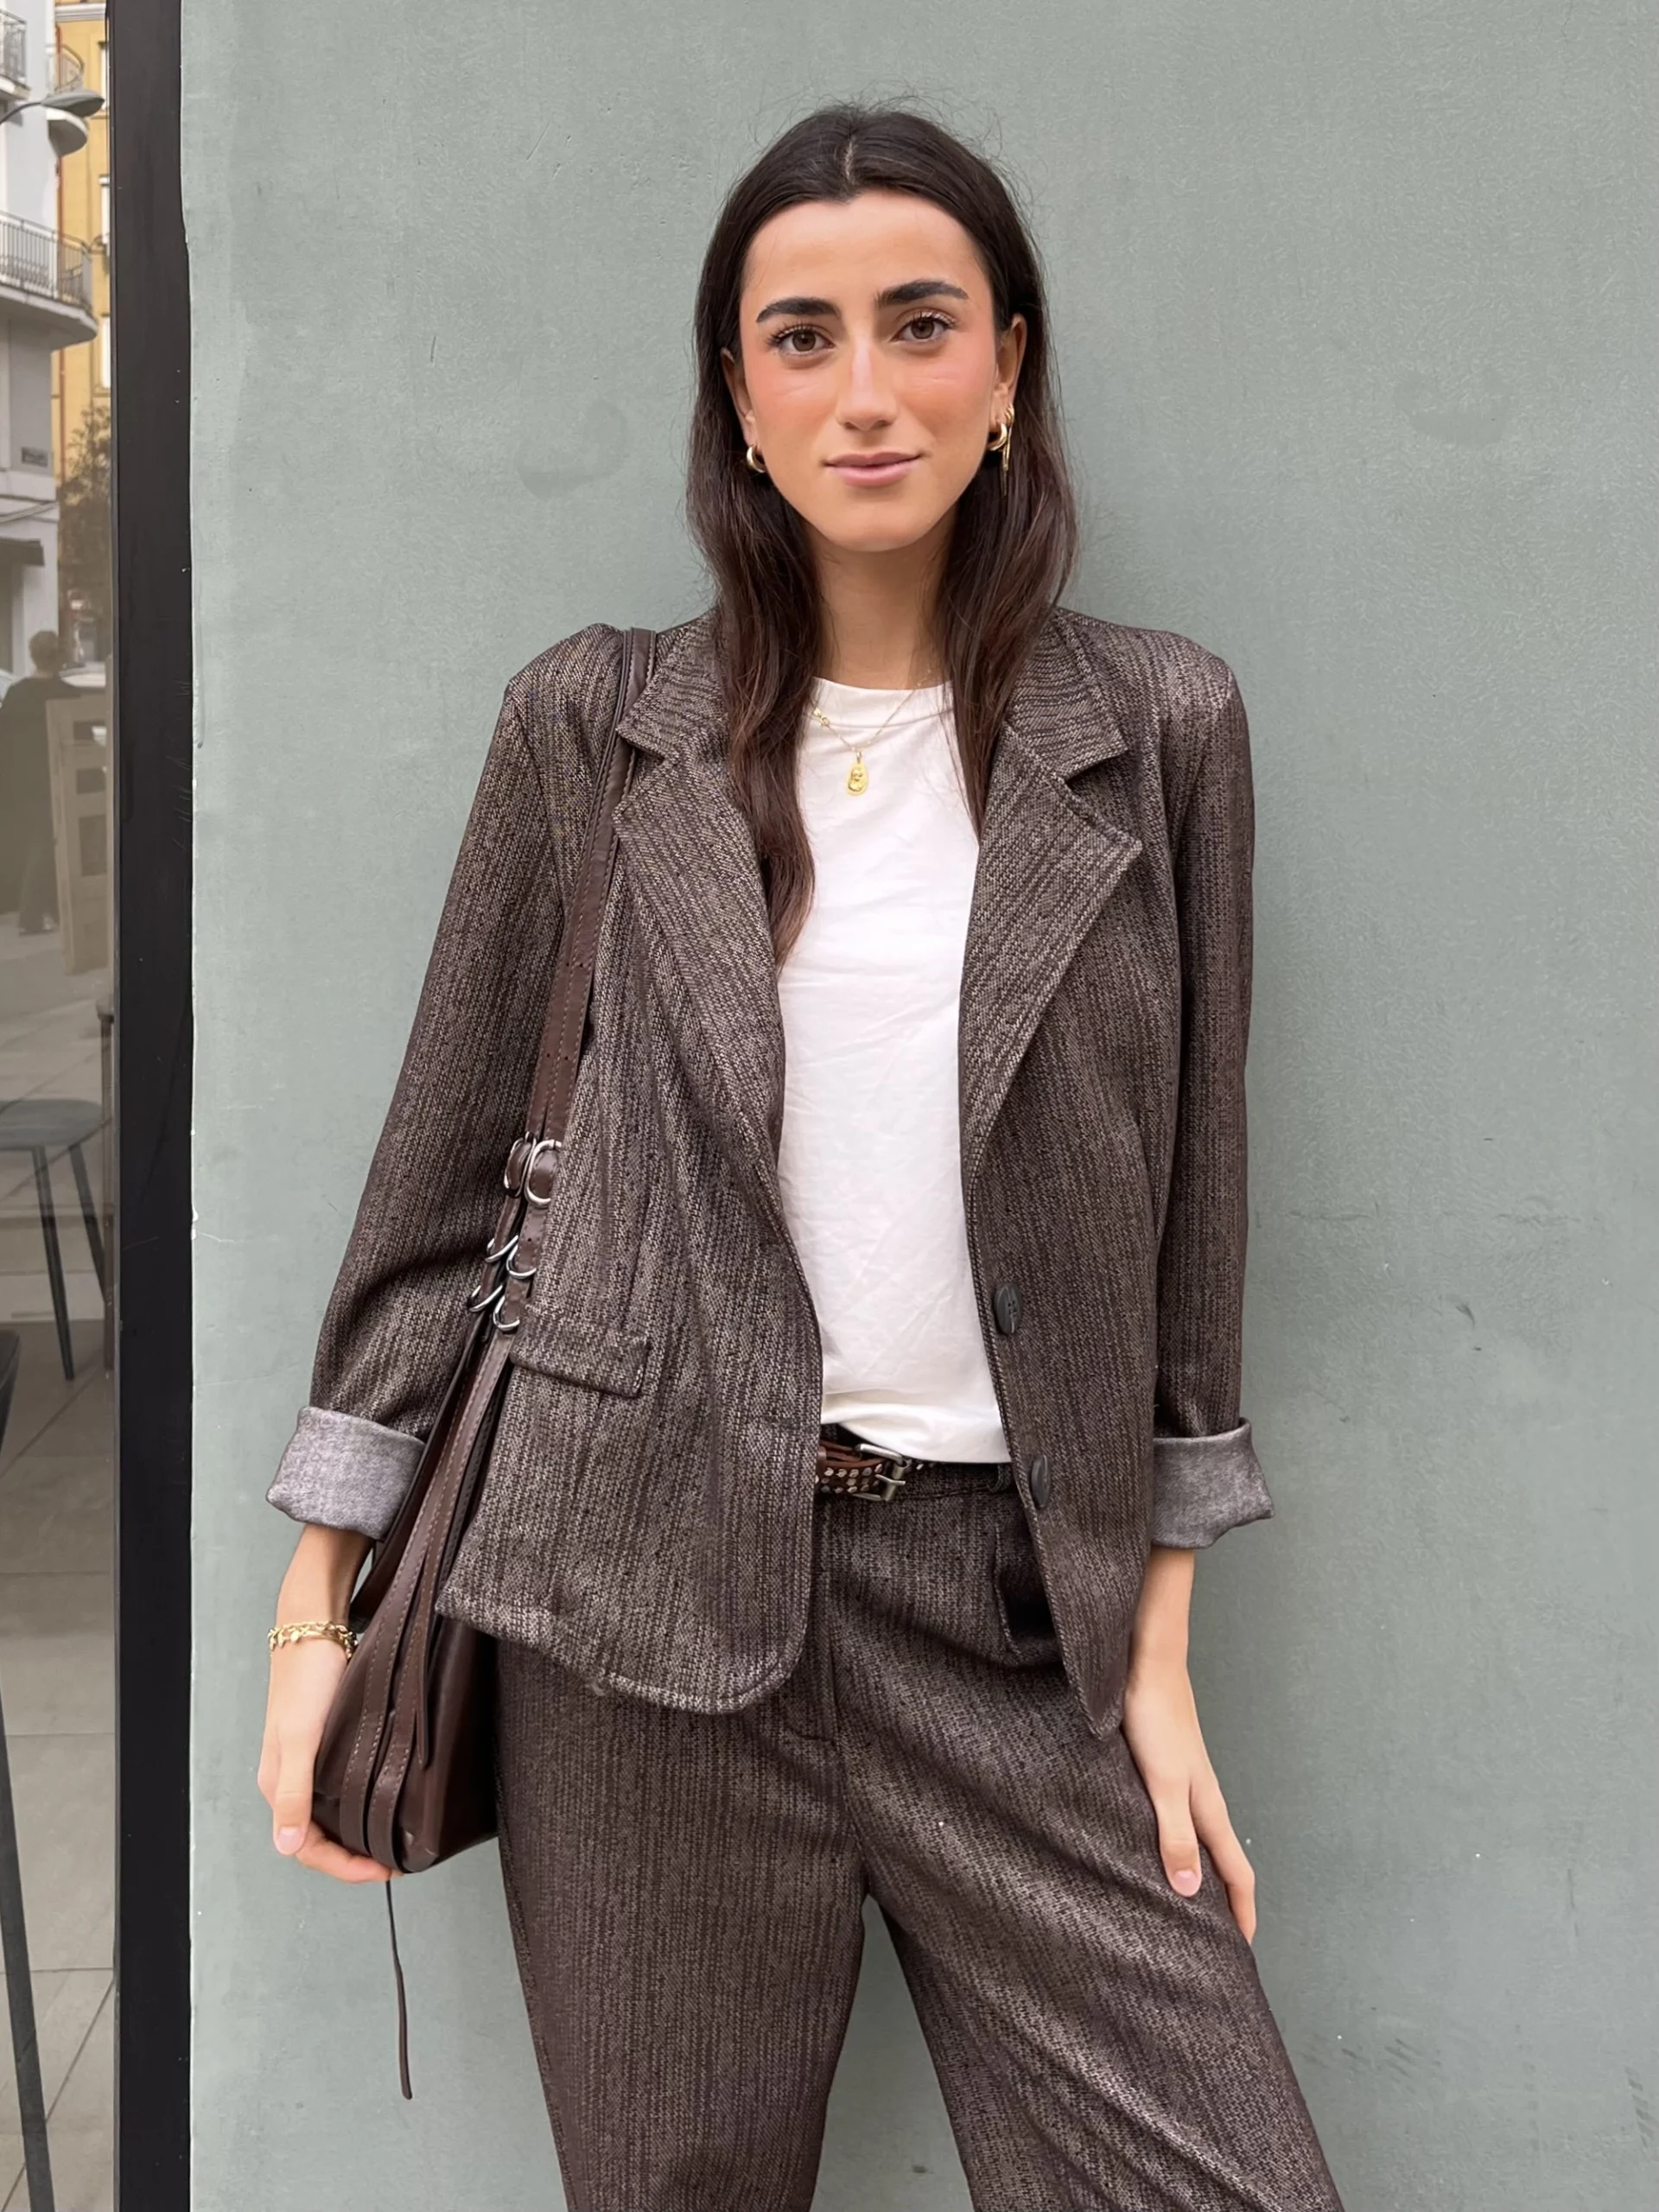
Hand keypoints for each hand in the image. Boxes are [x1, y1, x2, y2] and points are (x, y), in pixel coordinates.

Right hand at [258, 1632, 396, 1881]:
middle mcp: (291, 1778)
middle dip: (351, 1858)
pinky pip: (339, 1788)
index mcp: (278, 1784)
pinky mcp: (326, 1742)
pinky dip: (358, 1805)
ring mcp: (308, 1761)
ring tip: (389, 1841)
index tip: (382, 1871)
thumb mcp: (300, 1738)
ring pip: (329, 1815)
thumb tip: (288, 1844)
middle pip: (317, 1838)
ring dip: (355, 1834)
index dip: (343, 1867)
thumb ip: (295, 1793)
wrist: (313, 1627)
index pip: (306, 1848)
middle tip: (392, 1863)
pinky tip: (380, 1802)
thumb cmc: (305, 1677)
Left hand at [1122, 1654, 1255, 1941]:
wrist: (1146, 1663)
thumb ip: (1176, 1835)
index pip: (1236, 1871)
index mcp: (1208, 1808)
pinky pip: (1178, 1818)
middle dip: (1225, 1900)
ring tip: (1187, 1904)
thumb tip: (1192, 1892)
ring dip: (1201, 1872)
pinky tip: (1154, 1846)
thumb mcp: (1163, 1784)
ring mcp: (1185, 1781)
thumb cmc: (1154, 1719)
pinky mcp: (1164, 1765)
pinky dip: (1177, 1843)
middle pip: (1223, 1859)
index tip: (1243, 1950)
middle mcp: (1202, 1798)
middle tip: (1216, 1940)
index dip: (1242, 1912)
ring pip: (1201, 1838)